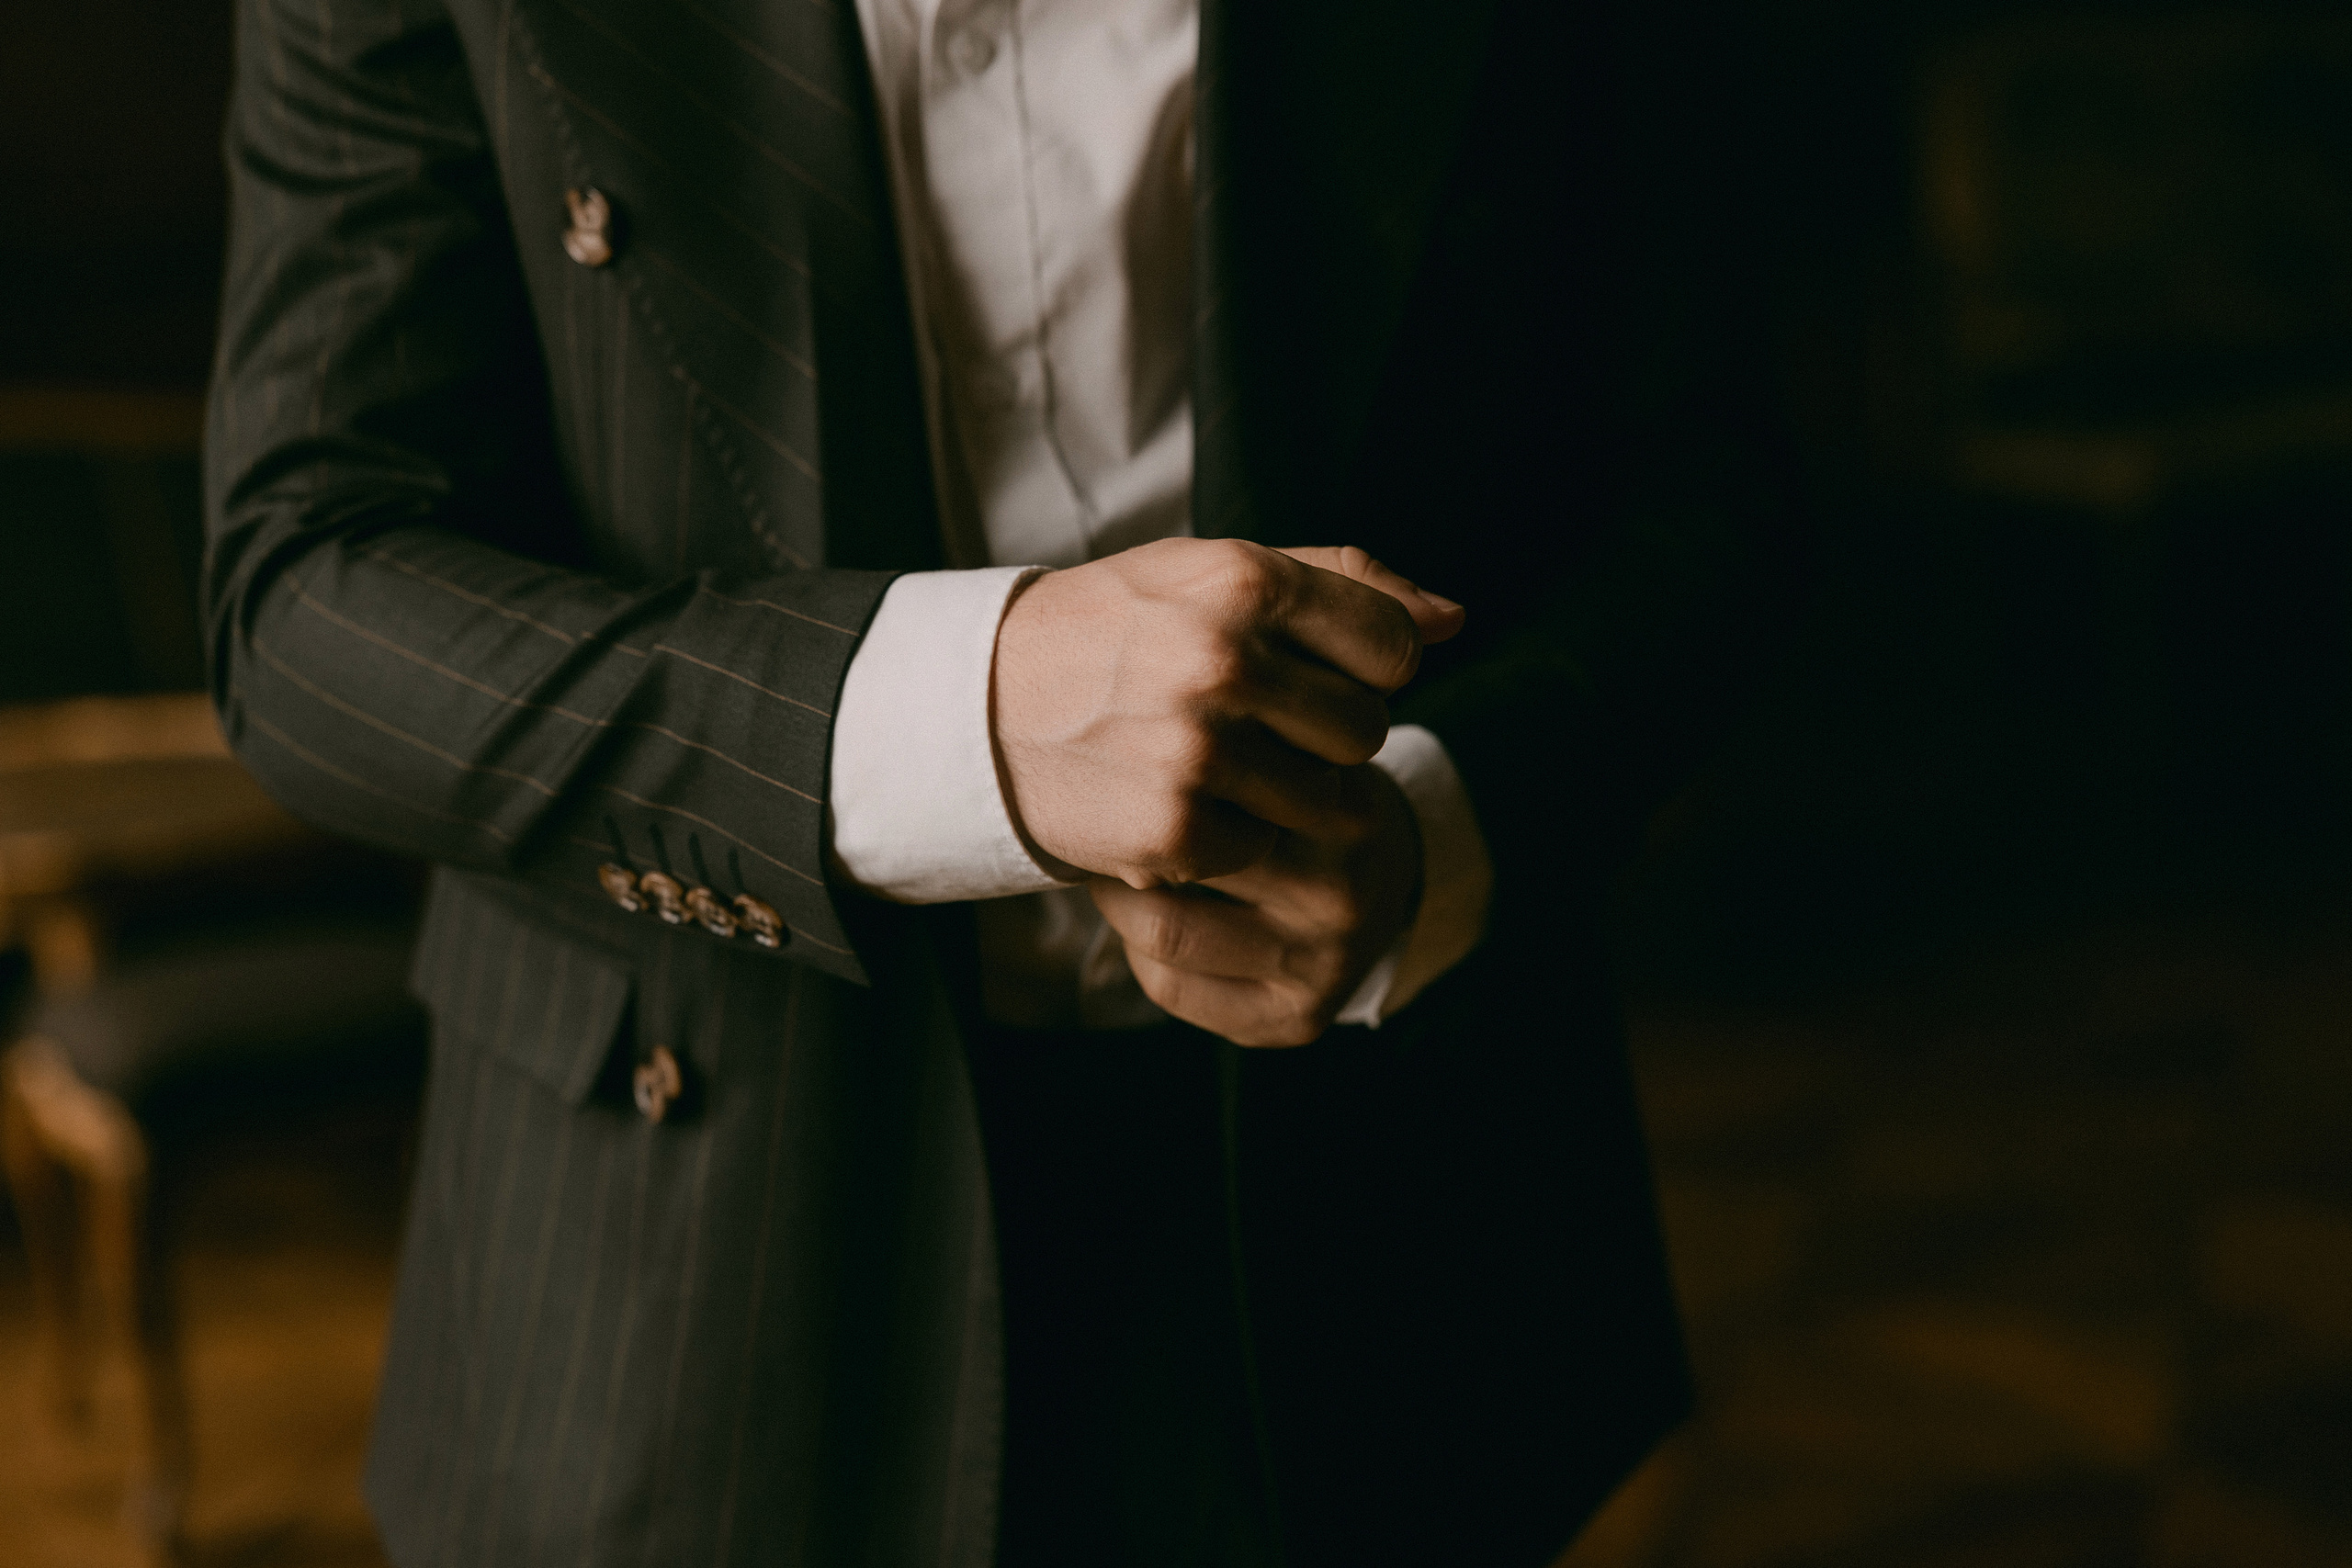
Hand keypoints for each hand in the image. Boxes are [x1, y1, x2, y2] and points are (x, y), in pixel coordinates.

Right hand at [991, 538, 1462, 888]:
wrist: (981, 709)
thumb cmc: (1117, 631)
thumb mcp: (1213, 573)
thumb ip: (1342, 585)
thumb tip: (1455, 621)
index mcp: (1243, 581)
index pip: (1392, 646)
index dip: (1365, 668)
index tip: (1314, 672)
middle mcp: (1224, 661)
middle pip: (1366, 728)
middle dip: (1324, 733)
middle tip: (1255, 723)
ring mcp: (1200, 751)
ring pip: (1329, 799)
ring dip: (1287, 793)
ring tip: (1219, 763)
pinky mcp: (1178, 830)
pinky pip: (1267, 847)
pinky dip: (1235, 837)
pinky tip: (1182, 802)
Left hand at [1088, 759, 1421, 1045]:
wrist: (1394, 880)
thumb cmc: (1312, 804)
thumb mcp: (1293, 754)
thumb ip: (1229, 748)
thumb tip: (1119, 756)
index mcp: (1341, 809)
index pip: (1206, 788)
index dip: (1144, 782)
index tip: (1120, 773)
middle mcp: (1339, 890)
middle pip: (1180, 859)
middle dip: (1124, 843)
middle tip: (1100, 825)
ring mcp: (1323, 962)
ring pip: (1166, 933)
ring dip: (1120, 903)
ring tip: (1119, 876)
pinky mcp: (1298, 1018)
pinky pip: (1174, 988)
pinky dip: (1140, 956)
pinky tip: (1148, 930)